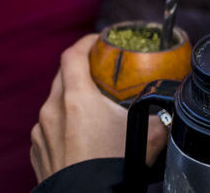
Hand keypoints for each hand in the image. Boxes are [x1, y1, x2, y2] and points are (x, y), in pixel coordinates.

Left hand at [29, 34, 168, 182]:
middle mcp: (53, 111)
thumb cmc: (110, 168)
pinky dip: (64, 124)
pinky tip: (81, 137)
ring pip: (55, 103)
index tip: (99, 41)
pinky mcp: (37, 151)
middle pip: (62, 75)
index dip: (86, 42)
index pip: (73, 55)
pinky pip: (50, 127)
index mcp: (77, 99)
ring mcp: (41, 132)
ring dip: (72, 99)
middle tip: (101, 72)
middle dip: (81, 68)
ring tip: (93, 108)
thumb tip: (172, 107)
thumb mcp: (147, 135)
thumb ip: (159, 114)